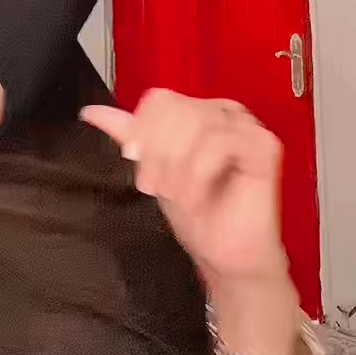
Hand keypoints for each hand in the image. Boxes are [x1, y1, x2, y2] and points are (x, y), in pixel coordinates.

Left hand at [81, 90, 287, 287]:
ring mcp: (246, 127)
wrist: (226, 257)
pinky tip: (197, 196)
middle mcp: (224, 113)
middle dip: (157, 151)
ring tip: (176, 194)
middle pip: (176, 108)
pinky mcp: (263, 146)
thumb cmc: (199, 215)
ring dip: (176, 165)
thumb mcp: (154, 169)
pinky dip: (199, 172)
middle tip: (155, 186)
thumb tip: (92, 111)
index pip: (160, 98)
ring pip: (196, 122)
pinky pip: (221, 142)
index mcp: (199, 112)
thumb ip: (130, 136)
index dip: (142, 128)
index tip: (132, 157)